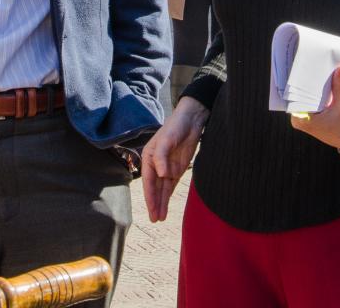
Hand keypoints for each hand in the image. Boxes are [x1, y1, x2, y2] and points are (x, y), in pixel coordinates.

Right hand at [141, 98, 206, 222]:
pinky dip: (168, 196)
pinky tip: (165, 207)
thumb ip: (161, 156)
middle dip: (154, 203)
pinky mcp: (177, 169)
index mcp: (149, 157)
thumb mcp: (167, 139)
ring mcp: (166, 167)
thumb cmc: (175, 126)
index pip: (148, 180)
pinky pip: (170, 186)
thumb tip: (160, 174)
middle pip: (154, 188)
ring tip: (160, 218)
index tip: (152, 209)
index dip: (150, 196)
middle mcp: (156, 164)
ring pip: (162, 189)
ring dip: (161, 203)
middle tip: (155, 219)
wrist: (191, 120)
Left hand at [289, 66, 339, 150]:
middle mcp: (297, 119)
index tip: (302, 67)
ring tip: (313, 69)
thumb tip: (339, 68)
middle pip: (297, 95)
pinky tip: (317, 80)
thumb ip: (339, 87)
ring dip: (307, 87)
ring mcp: (300, 118)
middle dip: (303, 81)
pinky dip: (311, 92)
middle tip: (308, 64)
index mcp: (301, 120)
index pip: (294, 96)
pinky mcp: (305, 117)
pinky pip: (305, 101)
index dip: (298, 81)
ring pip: (301, 97)